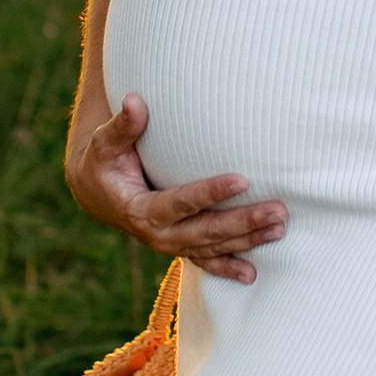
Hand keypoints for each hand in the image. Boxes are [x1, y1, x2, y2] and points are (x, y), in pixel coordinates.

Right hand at [66, 91, 286, 286]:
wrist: (95, 193)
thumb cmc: (103, 161)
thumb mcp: (105, 144)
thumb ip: (122, 126)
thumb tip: (134, 100)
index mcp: (141, 210)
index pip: (182, 202)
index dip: (211, 192)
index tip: (242, 179)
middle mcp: (158, 234)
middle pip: (207, 231)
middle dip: (244, 222)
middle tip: (278, 211)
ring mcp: (170, 244)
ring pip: (213, 247)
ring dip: (248, 240)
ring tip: (280, 228)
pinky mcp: (179, 246)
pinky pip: (206, 261)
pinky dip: (228, 268)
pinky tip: (252, 275)